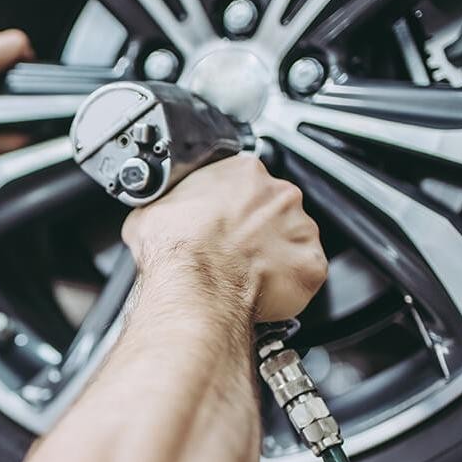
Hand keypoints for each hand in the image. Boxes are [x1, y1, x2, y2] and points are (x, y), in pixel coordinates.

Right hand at [121, 156, 326, 321]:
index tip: (220, 220)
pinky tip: (261, 289)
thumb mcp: (150, 212)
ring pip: (293, 240)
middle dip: (257, 228)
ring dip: (274, 255)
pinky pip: (304, 272)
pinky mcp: (310, 264)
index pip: (245, 180)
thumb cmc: (176, 249)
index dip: (231, 204)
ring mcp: (300, 228)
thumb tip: (158, 214)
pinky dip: (288, 283)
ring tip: (243, 274)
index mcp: (243, 172)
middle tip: (230, 250)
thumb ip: (168, 205)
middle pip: (274, 207)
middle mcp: (279, 194)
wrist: (194, 286)